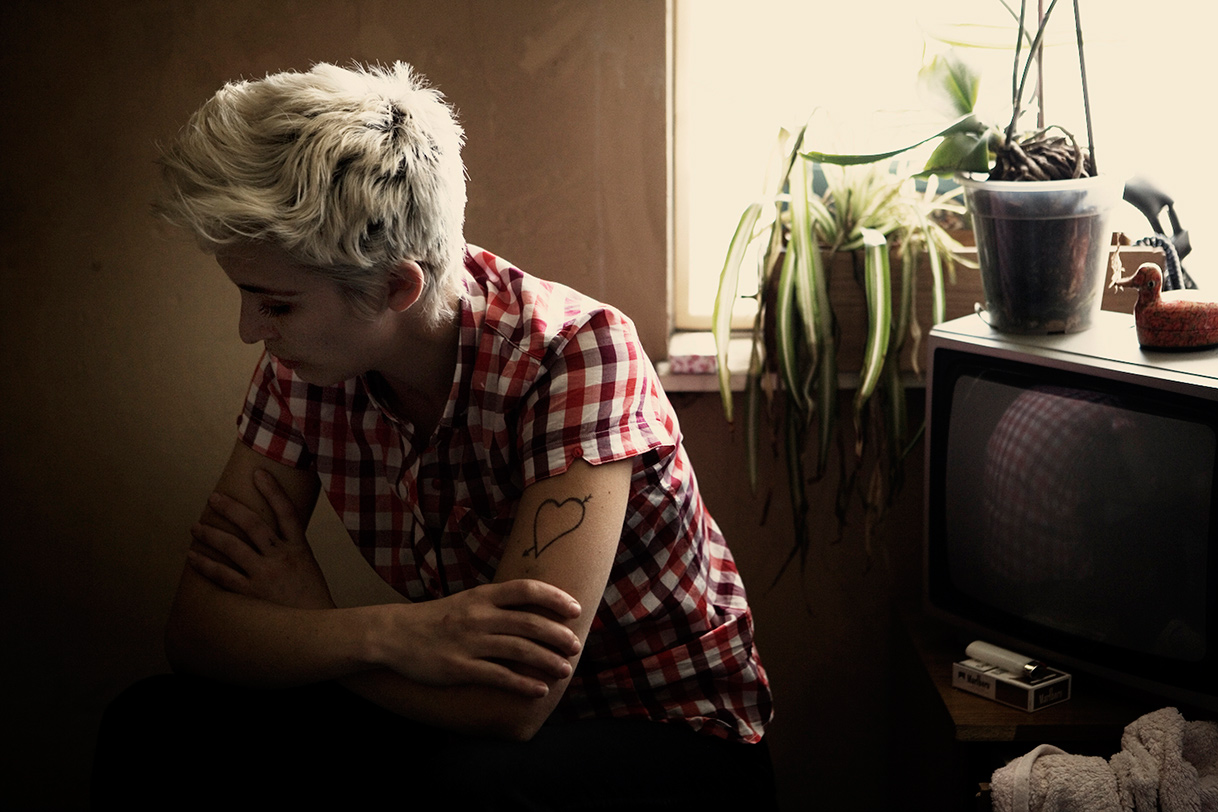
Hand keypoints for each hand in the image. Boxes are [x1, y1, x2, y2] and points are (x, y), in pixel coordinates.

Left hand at [188, 469, 333, 609]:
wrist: (317, 626)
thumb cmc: (312, 596)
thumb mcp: (307, 565)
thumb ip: (289, 547)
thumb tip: (268, 533)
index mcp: (299, 547)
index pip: (286, 511)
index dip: (272, 490)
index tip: (258, 473)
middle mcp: (282, 557)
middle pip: (252, 523)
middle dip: (230, 508)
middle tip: (213, 497)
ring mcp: (266, 574)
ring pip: (233, 547)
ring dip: (211, 534)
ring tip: (195, 526)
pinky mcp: (252, 593)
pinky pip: (223, 575)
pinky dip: (205, 565)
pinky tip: (193, 557)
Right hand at [371, 580, 583, 697]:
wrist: (394, 634)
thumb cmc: (437, 618)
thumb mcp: (467, 602)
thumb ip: (498, 604)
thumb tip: (536, 611)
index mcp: (482, 596)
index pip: (526, 590)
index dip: (555, 598)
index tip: (575, 609)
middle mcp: (478, 616)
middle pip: (529, 622)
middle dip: (558, 634)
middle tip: (576, 645)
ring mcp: (469, 642)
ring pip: (518, 650)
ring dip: (547, 660)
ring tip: (565, 670)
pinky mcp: (459, 668)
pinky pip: (498, 676)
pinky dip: (522, 684)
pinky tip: (539, 691)